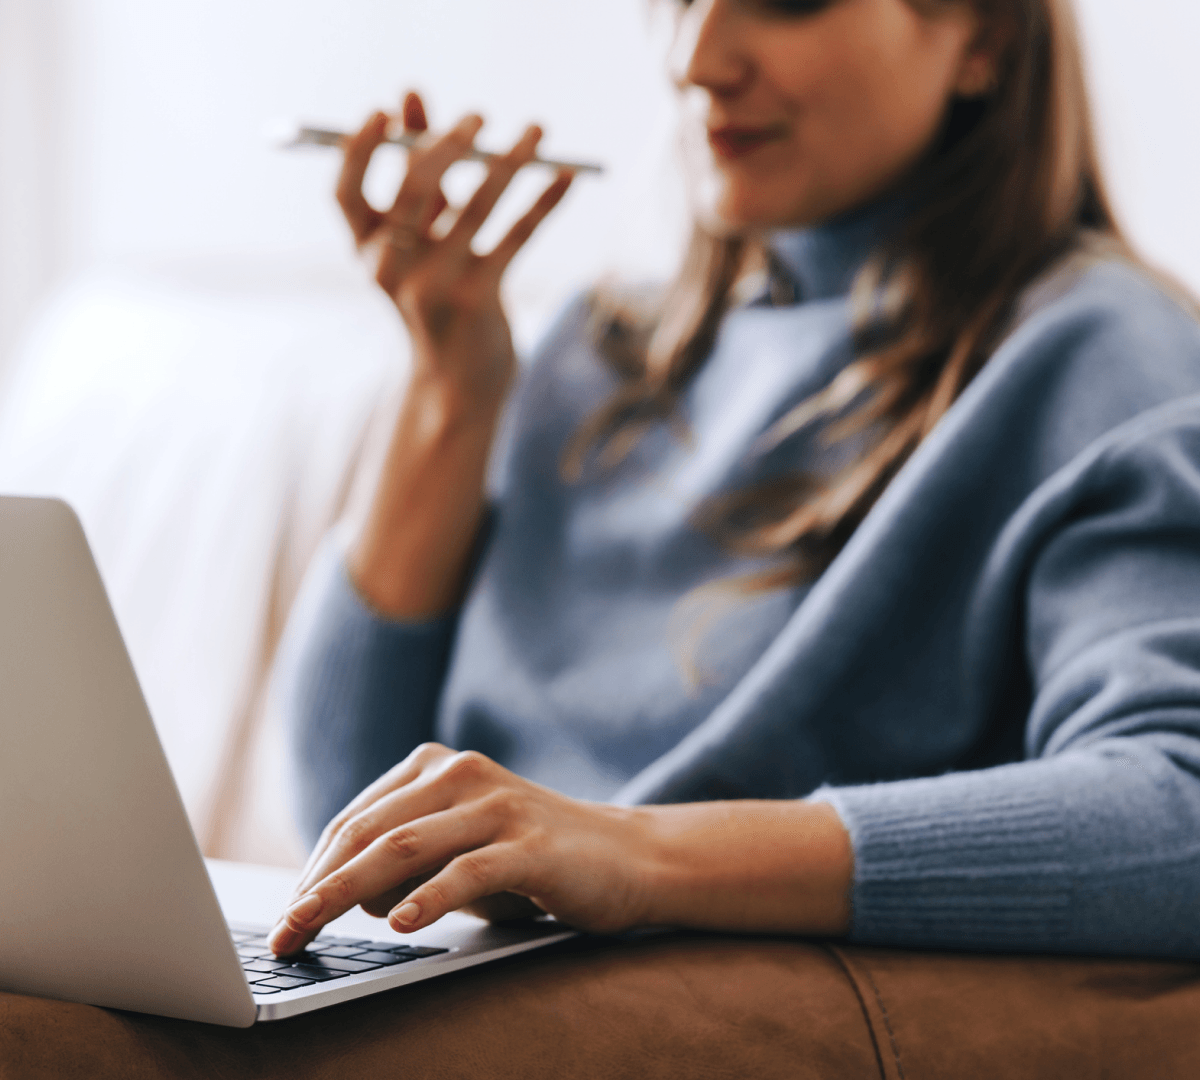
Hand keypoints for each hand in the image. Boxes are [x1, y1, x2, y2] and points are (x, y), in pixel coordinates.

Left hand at [267, 744, 854, 956]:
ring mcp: (499, 806)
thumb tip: (334, 897)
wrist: (630, 858)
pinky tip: (404, 925)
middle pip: (368, 833)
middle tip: (282, 936)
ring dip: (347, 894)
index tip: (283, 919)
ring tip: (312, 929)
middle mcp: (462, 774)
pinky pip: (469, 871)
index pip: (354, 821)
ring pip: (404, 847)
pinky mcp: (532, 845)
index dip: (311, 872)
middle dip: (315, 888)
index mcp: (437, 767)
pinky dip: (431, 897)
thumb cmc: (533, 860)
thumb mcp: (461, 849)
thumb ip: (405, 860)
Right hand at [337, 92, 573, 413]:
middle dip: (445, 144)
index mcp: (367, 251)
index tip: (385, 108)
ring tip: (538, 129)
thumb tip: (409, 98)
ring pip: (475, 207)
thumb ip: (416, 175)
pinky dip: (544, 202)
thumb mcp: (419, 240)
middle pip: (411, 190)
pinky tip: (567, 177)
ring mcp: (434, 286)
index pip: (344, 192)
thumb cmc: (439, 294)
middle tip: (479, 116)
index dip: (360, 149)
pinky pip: (516, 237)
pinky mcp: (478, 300)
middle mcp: (391, 270)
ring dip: (510, 160)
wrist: (459, 379)